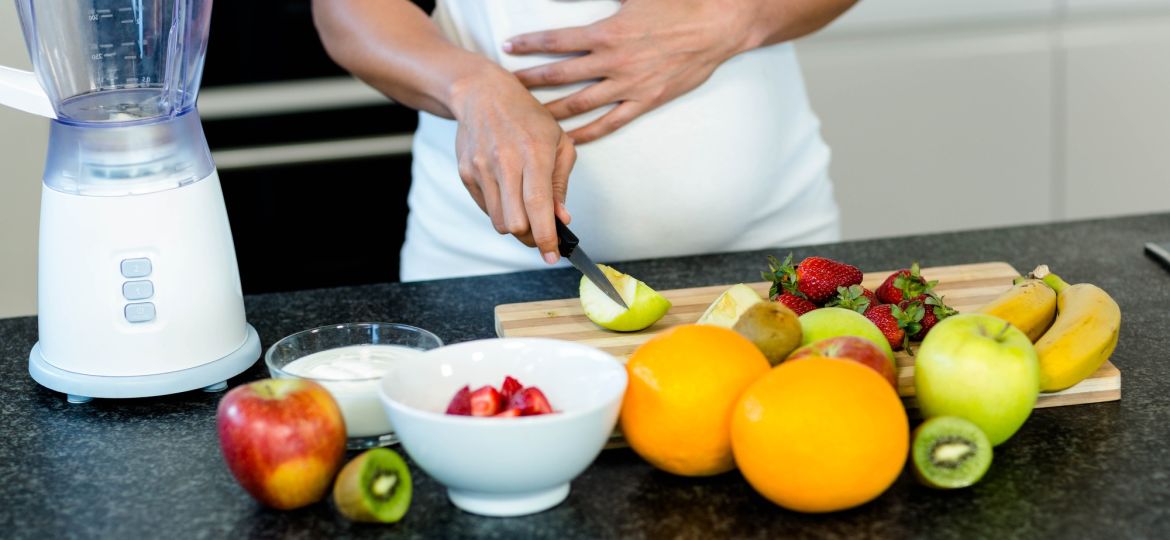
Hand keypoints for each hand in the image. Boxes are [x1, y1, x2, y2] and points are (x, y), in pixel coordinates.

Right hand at [450, 66, 575, 262]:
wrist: (483, 94)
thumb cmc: (527, 117)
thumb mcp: (558, 142)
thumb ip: (560, 184)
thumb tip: (561, 219)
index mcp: (533, 152)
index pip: (538, 206)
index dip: (546, 236)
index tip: (553, 255)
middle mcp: (504, 161)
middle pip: (516, 223)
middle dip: (532, 237)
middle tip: (543, 235)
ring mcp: (481, 168)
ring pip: (499, 221)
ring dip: (516, 225)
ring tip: (526, 210)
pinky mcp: (466, 173)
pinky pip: (486, 208)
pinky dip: (500, 210)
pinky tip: (508, 192)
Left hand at [506, 0, 753, 143]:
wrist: (717, 26)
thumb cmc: (678, 3)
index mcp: (608, 33)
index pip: (557, 40)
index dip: (530, 43)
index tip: (509, 47)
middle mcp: (614, 62)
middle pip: (561, 76)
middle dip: (530, 81)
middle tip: (507, 87)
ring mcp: (630, 85)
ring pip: (581, 103)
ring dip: (552, 110)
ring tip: (529, 117)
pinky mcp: (646, 101)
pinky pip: (611, 122)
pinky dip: (588, 132)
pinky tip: (569, 138)